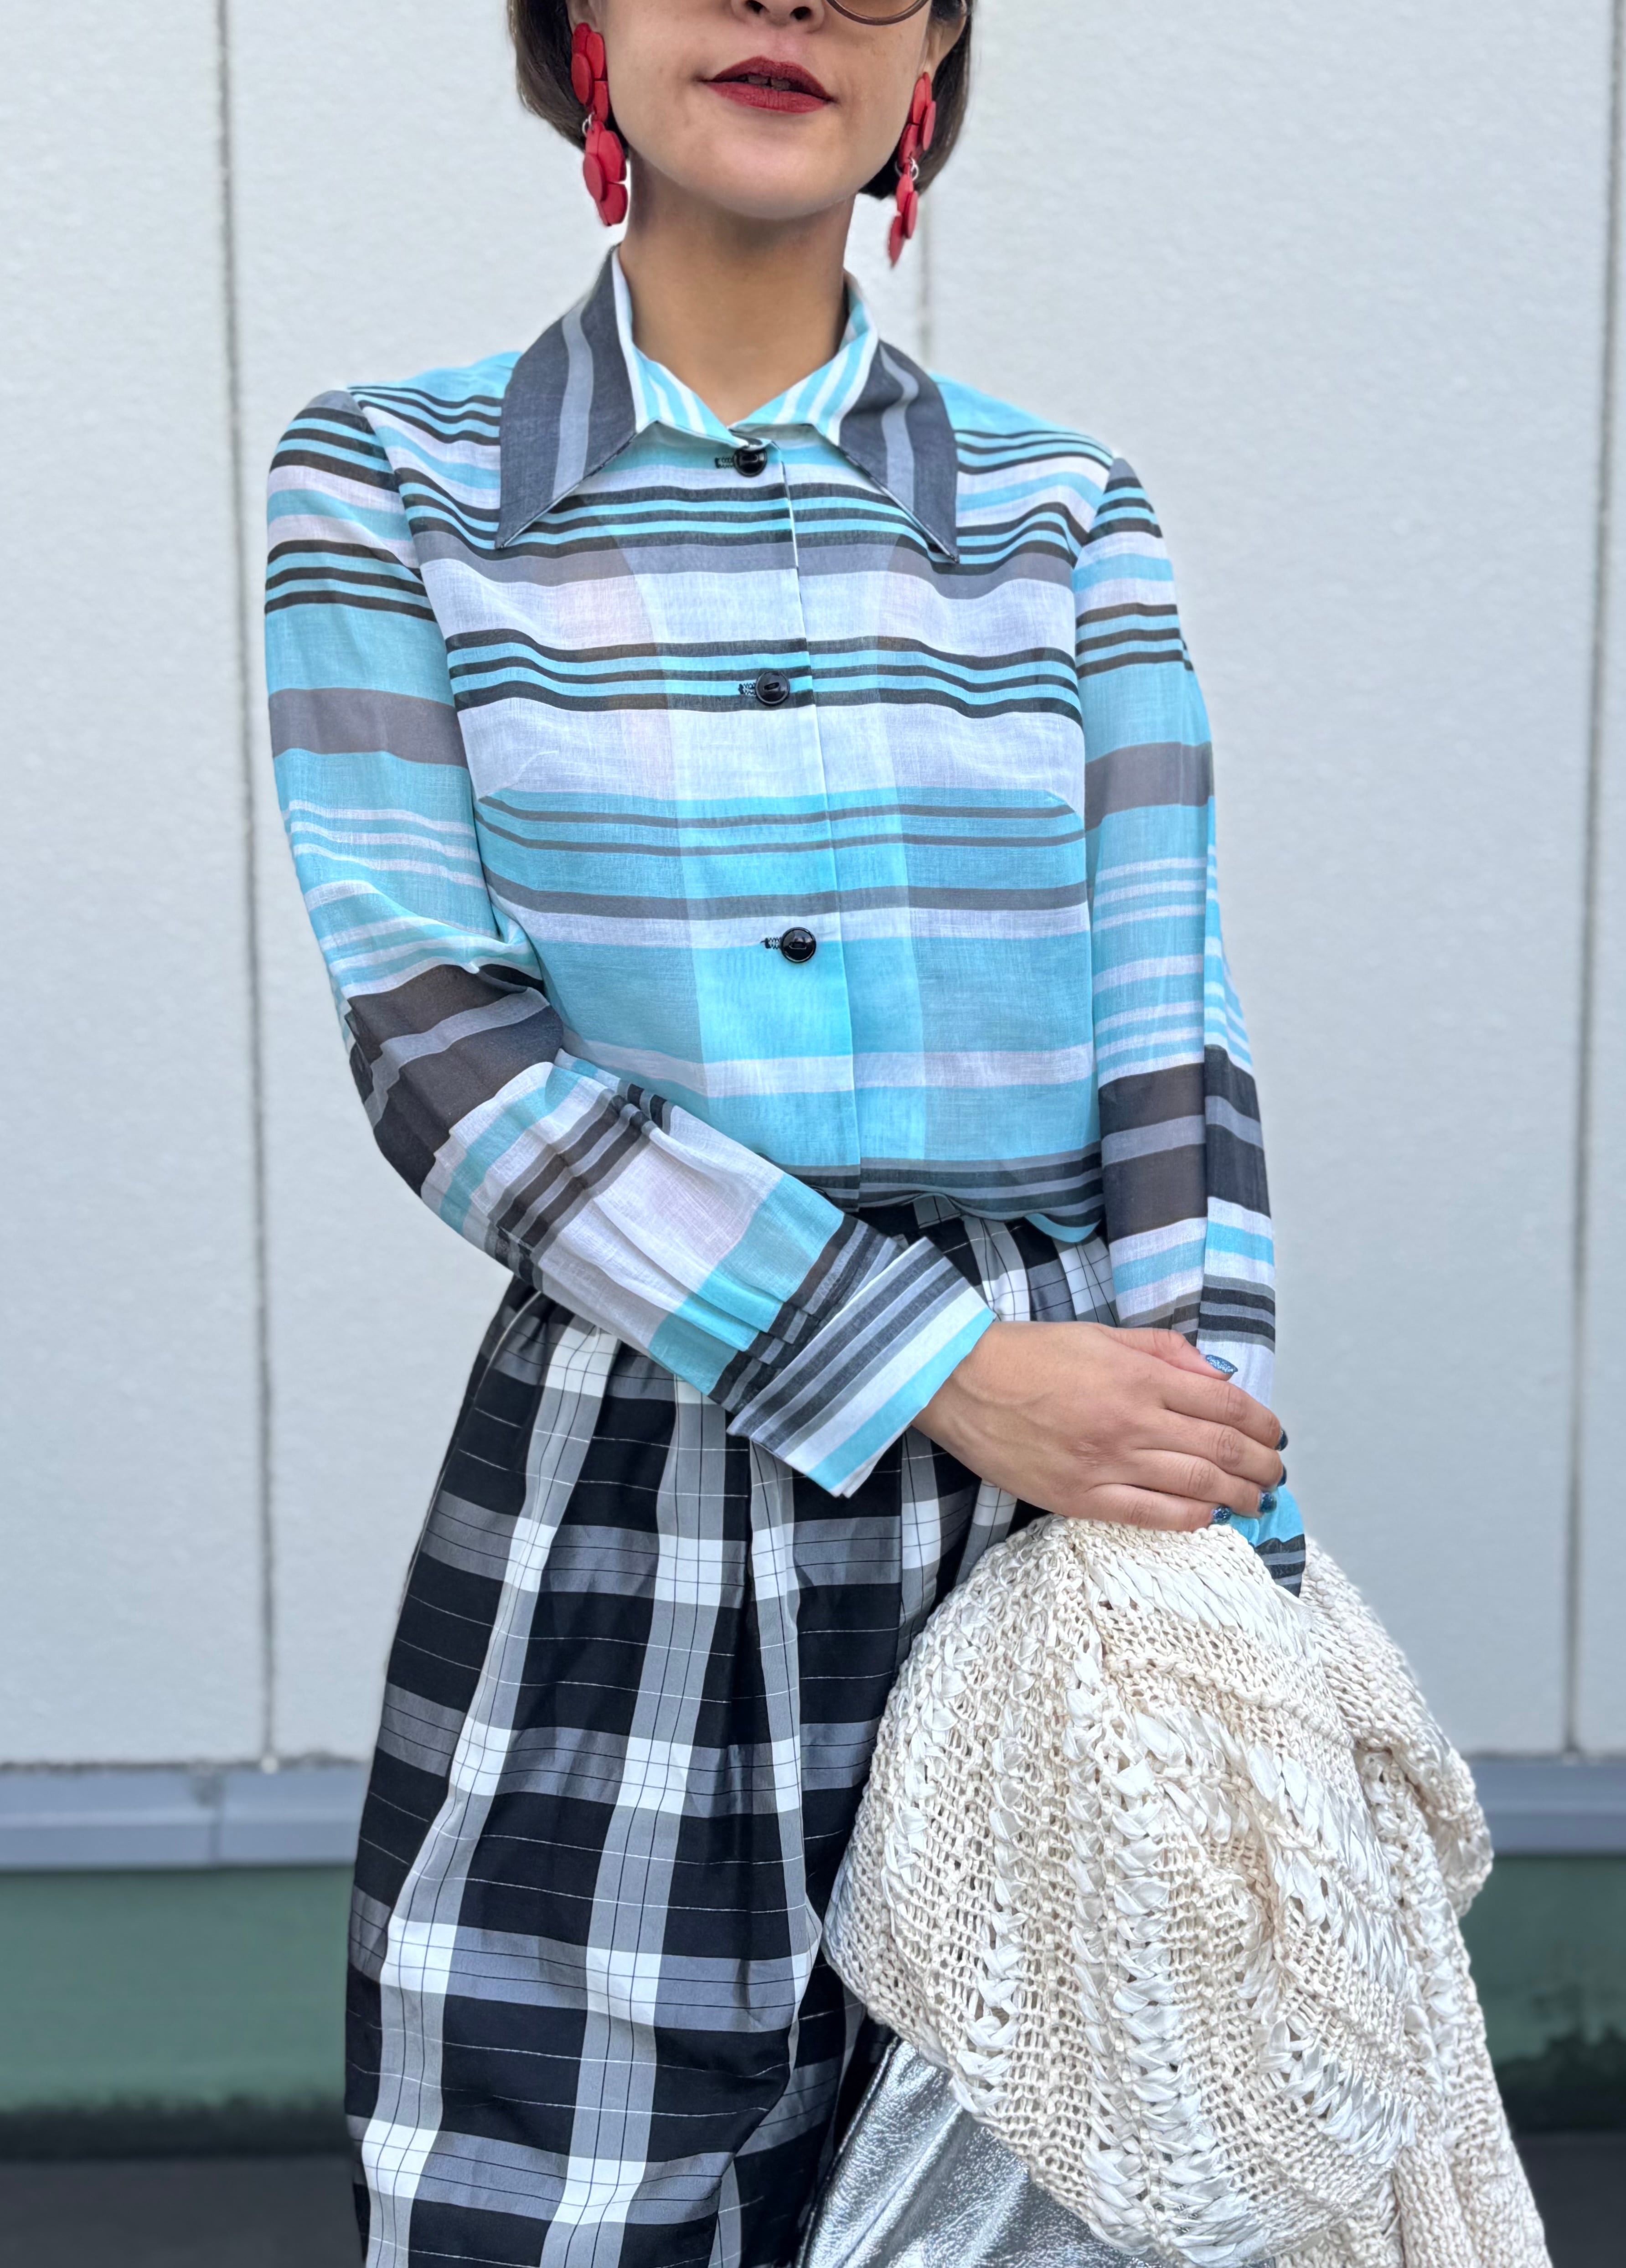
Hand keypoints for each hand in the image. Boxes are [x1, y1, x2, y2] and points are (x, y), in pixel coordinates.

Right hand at [915, 1321, 1284, 1530]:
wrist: (963, 1383)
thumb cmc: (1031, 1353)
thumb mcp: (1103, 1333)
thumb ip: (1165, 1351)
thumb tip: (1216, 1376)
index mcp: (1140, 1377)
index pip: (1224, 1405)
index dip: (1260, 1424)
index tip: (1274, 1435)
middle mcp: (1133, 1422)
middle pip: (1220, 1450)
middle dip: (1260, 1467)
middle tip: (1275, 1475)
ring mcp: (1108, 1464)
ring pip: (1195, 1486)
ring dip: (1237, 1497)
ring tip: (1255, 1503)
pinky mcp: (1081, 1497)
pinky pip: (1150, 1515)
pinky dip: (1189, 1518)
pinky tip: (1209, 1517)